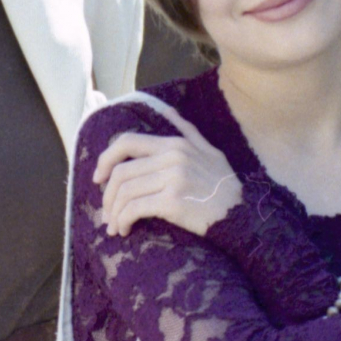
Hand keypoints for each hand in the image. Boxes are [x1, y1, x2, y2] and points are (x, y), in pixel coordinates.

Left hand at [93, 101, 242, 237]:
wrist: (242, 214)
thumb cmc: (225, 186)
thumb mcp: (210, 151)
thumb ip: (187, 130)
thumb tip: (168, 110)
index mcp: (175, 144)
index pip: (127, 142)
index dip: (106, 159)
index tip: (98, 178)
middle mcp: (172, 157)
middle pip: (122, 172)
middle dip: (107, 195)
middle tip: (106, 213)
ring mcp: (172, 178)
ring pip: (125, 192)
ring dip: (113, 212)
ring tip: (114, 226)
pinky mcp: (173, 201)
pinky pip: (135, 209)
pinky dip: (123, 220)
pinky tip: (125, 230)